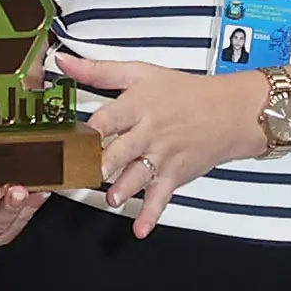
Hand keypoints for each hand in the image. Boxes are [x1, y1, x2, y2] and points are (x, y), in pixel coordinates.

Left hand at [60, 56, 266, 236]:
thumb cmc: (182, 92)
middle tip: (82, 172)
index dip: (88, 130)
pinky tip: (140, 230)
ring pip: (139, 175)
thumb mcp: (139, 73)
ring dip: (125, 188)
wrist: (228, 112)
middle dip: (102, 163)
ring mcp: (161, 157)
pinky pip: (160, 197)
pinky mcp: (174, 175)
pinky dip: (151, 215)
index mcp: (136, 106)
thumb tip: (62, 60)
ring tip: (112, 198)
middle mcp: (148, 132)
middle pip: (121, 150)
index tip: (67, 141)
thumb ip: (97, 71)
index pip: (108, 119)